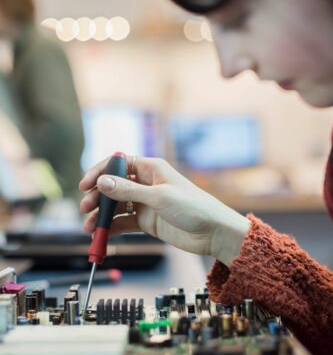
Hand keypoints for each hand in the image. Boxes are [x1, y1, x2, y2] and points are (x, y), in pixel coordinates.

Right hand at [80, 156, 249, 264]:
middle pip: (114, 186)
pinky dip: (112, 228)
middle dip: (98, 196)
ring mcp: (145, 203)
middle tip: (86, 208)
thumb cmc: (193, 207)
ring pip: (116, 206)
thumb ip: (129, 191)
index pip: (118, 164)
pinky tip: (102, 234)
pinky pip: (124, 222)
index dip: (100, 172)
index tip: (86, 185)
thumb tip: (102, 181)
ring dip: (102, 215)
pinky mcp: (147, 221)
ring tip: (90, 227)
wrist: (213, 232)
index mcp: (151, 169)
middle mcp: (146, 184)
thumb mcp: (159, 197)